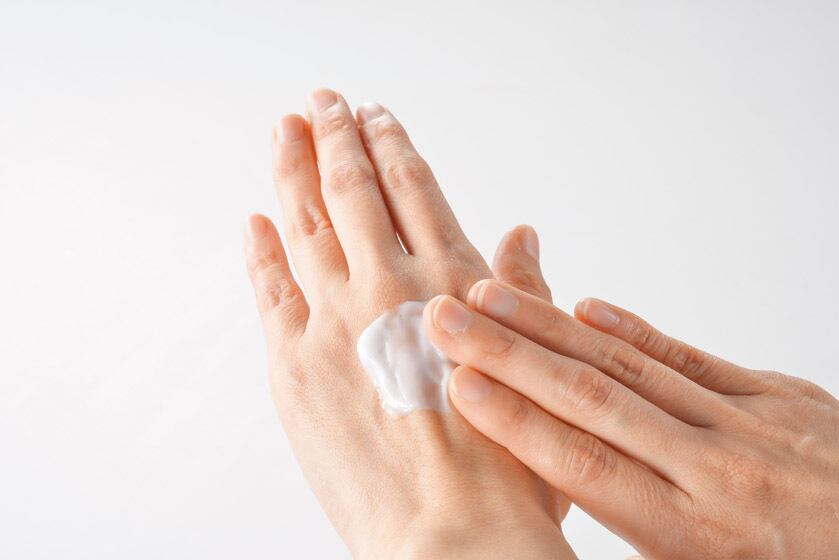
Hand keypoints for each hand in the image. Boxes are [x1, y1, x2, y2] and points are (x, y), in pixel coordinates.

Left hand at [244, 89, 574, 558]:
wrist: (454, 537)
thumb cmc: (508, 467)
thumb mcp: (538, 368)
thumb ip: (524, 291)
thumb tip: (521, 234)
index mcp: (453, 283)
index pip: (414, 188)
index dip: (393, 146)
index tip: (378, 117)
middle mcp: (391, 286)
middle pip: (355, 188)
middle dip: (337, 136)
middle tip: (324, 102)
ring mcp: (335, 320)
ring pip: (307, 220)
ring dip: (294, 167)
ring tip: (286, 130)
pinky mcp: (293, 363)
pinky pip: (270, 287)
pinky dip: (261, 247)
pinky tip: (256, 219)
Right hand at [424, 271, 838, 558]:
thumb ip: (642, 537)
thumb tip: (568, 487)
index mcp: (692, 533)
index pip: (582, 462)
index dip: (515, 418)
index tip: (461, 383)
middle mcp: (717, 469)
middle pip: (592, 398)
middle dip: (510, 353)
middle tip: (451, 318)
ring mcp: (753, 423)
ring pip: (632, 366)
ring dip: (553, 327)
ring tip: (496, 297)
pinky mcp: (781, 395)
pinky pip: (692, 355)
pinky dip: (632, 331)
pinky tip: (585, 309)